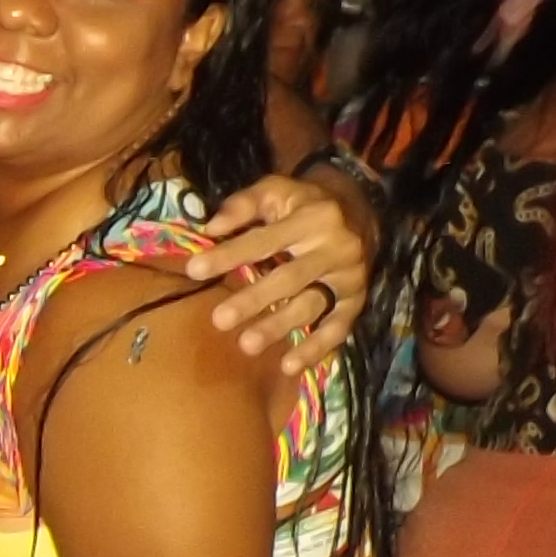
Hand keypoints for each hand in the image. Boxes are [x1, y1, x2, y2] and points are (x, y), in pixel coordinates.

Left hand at [185, 171, 368, 376]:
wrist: (361, 211)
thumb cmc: (304, 203)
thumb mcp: (276, 190)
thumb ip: (242, 205)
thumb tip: (210, 228)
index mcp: (312, 219)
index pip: (264, 240)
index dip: (229, 255)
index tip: (194, 270)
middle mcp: (335, 248)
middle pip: (290, 278)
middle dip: (254, 299)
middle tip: (219, 319)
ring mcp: (348, 277)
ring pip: (312, 306)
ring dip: (279, 327)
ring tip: (246, 345)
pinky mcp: (355, 300)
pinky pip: (337, 329)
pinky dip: (315, 349)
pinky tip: (289, 367)